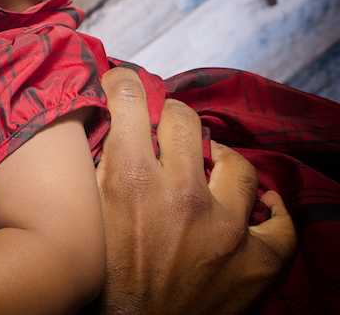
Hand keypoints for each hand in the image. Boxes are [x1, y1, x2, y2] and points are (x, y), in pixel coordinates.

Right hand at [93, 67, 296, 314]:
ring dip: (219, 162)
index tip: (124, 84)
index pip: (130, 98)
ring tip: (211, 170)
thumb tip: (107, 125)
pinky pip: (280, 220)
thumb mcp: (86, 215)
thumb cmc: (102, 283)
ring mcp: (227, 227)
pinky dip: (268, 213)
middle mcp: (182, 194)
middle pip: (185, 119)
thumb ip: (98, 167)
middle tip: (166, 127)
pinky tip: (256, 210)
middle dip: (171, 117)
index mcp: (131, 179)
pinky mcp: (259, 260)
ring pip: (236, 163)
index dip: (125, 83)